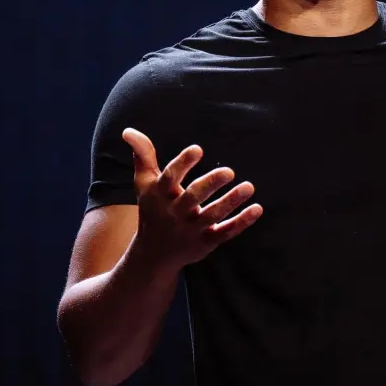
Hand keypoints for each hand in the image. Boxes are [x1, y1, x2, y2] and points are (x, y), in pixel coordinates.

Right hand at [122, 128, 262, 269]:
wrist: (153, 254)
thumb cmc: (153, 209)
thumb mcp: (144, 184)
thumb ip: (143, 156)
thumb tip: (128, 130)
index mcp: (160, 195)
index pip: (170, 177)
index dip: (183, 163)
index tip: (198, 149)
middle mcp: (175, 213)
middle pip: (193, 197)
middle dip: (210, 184)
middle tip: (229, 172)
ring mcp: (191, 230)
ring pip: (213, 215)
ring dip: (231, 201)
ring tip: (249, 186)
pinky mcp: (206, 242)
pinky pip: (225, 232)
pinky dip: (242, 222)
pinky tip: (257, 208)